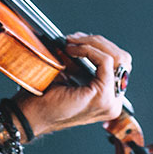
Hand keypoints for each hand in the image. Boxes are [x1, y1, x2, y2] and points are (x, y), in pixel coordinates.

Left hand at [14, 33, 131, 138]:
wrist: (29, 115)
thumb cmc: (43, 97)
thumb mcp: (69, 74)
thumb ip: (83, 61)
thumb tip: (84, 38)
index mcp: (107, 97)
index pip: (119, 63)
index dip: (99, 46)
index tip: (75, 40)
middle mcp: (113, 101)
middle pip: (123, 59)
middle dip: (98, 42)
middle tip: (74, 39)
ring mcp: (110, 101)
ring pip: (117, 58)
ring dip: (93, 44)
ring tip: (71, 44)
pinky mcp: (103, 97)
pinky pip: (106, 62)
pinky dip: (89, 50)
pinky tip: (72, 50)